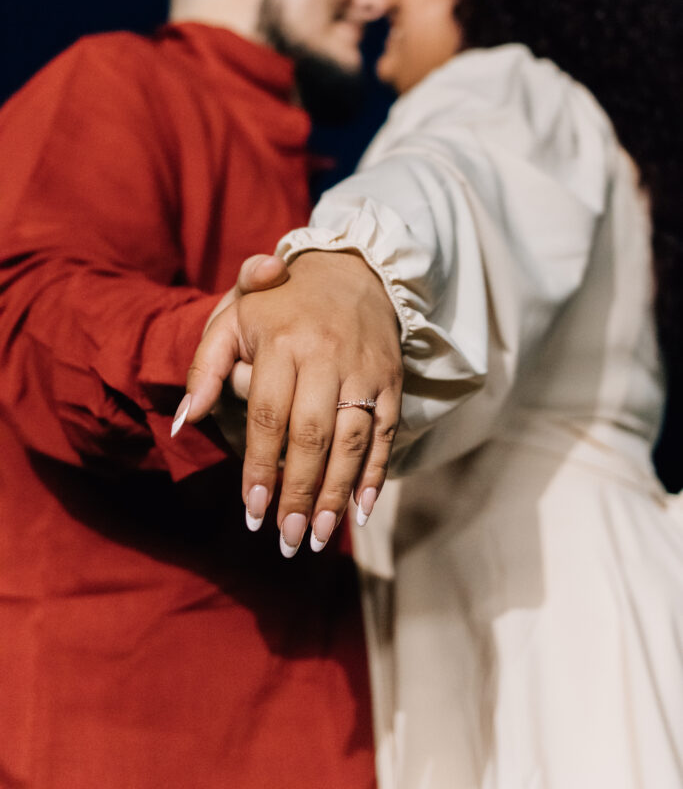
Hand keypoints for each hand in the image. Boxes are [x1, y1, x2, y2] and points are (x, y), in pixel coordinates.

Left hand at [176, 251, 402, 555]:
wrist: (352, 268)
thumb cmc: (281, 300)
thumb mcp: (234, 316)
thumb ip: (204, 367)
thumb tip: (180, 423)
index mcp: (282, 341)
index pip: (268, 415)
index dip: (259, 466)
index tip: (252, 509)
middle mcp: (326, 356)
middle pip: (311, 435)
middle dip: (298, 492)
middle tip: (286, 538)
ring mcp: (364, 369)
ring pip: (352, 440)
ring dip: (336, 493)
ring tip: (318, 535)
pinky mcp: (391, 379)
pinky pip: (386, 433)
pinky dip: (376, 474)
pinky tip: (362, 510)